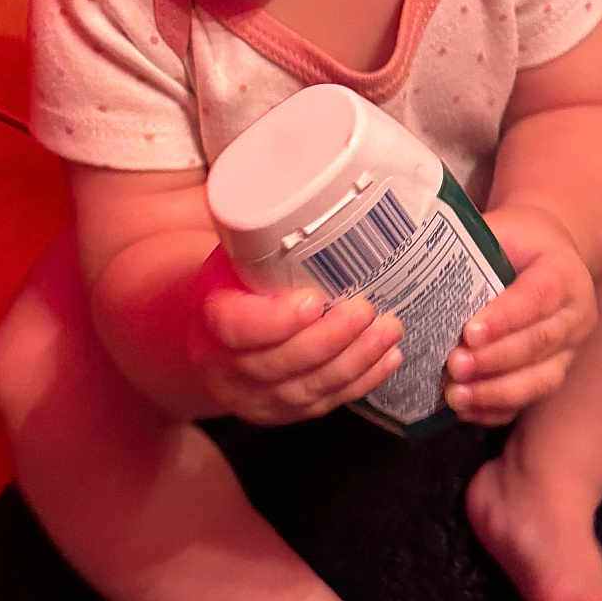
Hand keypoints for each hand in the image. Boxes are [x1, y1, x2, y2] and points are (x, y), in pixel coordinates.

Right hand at [188, 247, 403, 425]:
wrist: (219, 336)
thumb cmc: (238, 284)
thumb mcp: (235, 257)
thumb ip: (262, 240)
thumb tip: (304, 188)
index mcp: (212, 321)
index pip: (237, 328)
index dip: (276, 321)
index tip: (313, 301)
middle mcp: (228, 368)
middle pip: (280, 364)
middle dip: (330, 339)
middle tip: (366, 309)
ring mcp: (257, 398)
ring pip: (309, 389)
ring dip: (355, 360)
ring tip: (389, 330)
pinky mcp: (286, 412)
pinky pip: (326, 403)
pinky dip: (362, 382)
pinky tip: (388, 359)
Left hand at [443, 205, 596, 427]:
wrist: (550, 254)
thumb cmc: (519, 241)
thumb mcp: (503, 230)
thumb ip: (472, 245)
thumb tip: (416, 256)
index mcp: (565, 273)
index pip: (538, 297)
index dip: (505, 318)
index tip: (469, 333)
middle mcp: (575, 315)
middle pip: (539, 343)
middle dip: (494, 360)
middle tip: (455, 366)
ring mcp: (569, 350)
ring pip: (540, 380)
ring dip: (496, 392)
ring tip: (457, 395)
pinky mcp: (554, 373)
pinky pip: (530, 400)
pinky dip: (497, 409)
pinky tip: (466, 410)